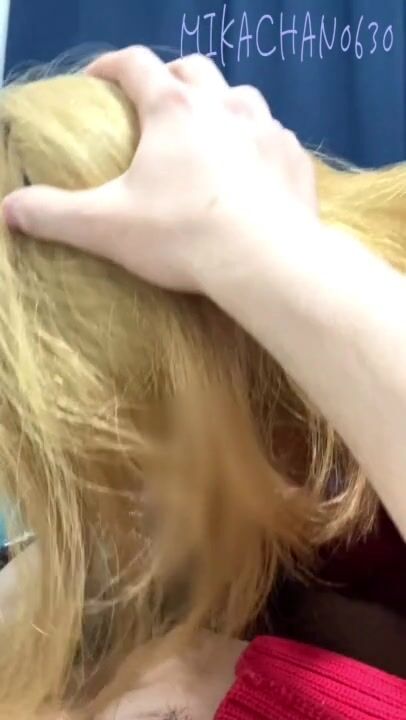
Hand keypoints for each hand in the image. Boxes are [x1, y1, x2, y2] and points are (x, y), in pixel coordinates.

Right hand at [2, 47, 316, 291]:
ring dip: (220, 105)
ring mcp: (266, 130)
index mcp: (173, 110)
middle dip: (169, 78)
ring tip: (209, 132)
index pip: (135, 65)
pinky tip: (253, 169)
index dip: (112, 66)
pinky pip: (275, 137)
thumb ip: (54, 215)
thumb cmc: (182, 236)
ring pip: (241, 96)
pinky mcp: (295, 160)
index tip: (98, 80)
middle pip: (193, 70)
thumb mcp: (106, 227)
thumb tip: (9, 210)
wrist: (266, 262)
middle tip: (156, 103)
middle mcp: (223, 106)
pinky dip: (258, 144)